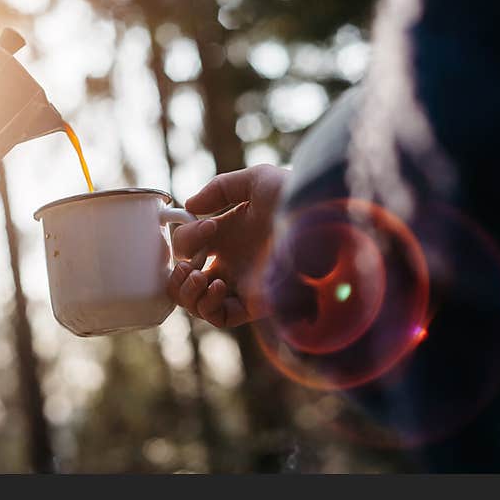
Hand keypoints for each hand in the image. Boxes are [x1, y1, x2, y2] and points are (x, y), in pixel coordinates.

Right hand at [167, 164, 287, 327]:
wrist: (321, 223)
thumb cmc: (295, 196)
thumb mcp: (255, 180)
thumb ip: (219, 189)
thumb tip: (189, 207)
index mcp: (229, 235)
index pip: (190, 245)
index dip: (188, 237)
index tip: (210, 225)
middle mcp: (232, 262)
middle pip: (188, 280)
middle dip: (177, 274)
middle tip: (191, 264)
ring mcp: (241, 284)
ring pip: (198, 304)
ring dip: (186, 293)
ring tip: (200, 276)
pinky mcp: (254, 304)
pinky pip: (219, 318)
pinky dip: (207, 306)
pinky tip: (216, 285)